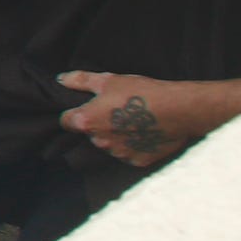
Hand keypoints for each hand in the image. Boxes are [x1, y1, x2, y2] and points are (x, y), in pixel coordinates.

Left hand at [56, 71, 190, 166]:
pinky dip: (133, 145)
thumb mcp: (109, 80)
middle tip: (117, 110)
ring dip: (115, 136)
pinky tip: (145, 132)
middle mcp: (100, 142)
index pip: (66, 121)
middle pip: (90, 134)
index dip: (73, 114)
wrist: (179, 110)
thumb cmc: (142, 92)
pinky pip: (129, 153)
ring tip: (134, 120)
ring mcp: (118, 154)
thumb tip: (61, 79)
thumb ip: (81, 80)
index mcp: (88, 121)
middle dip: (99, 124)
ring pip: (110, 145)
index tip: (85, 108)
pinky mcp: (137, 161)